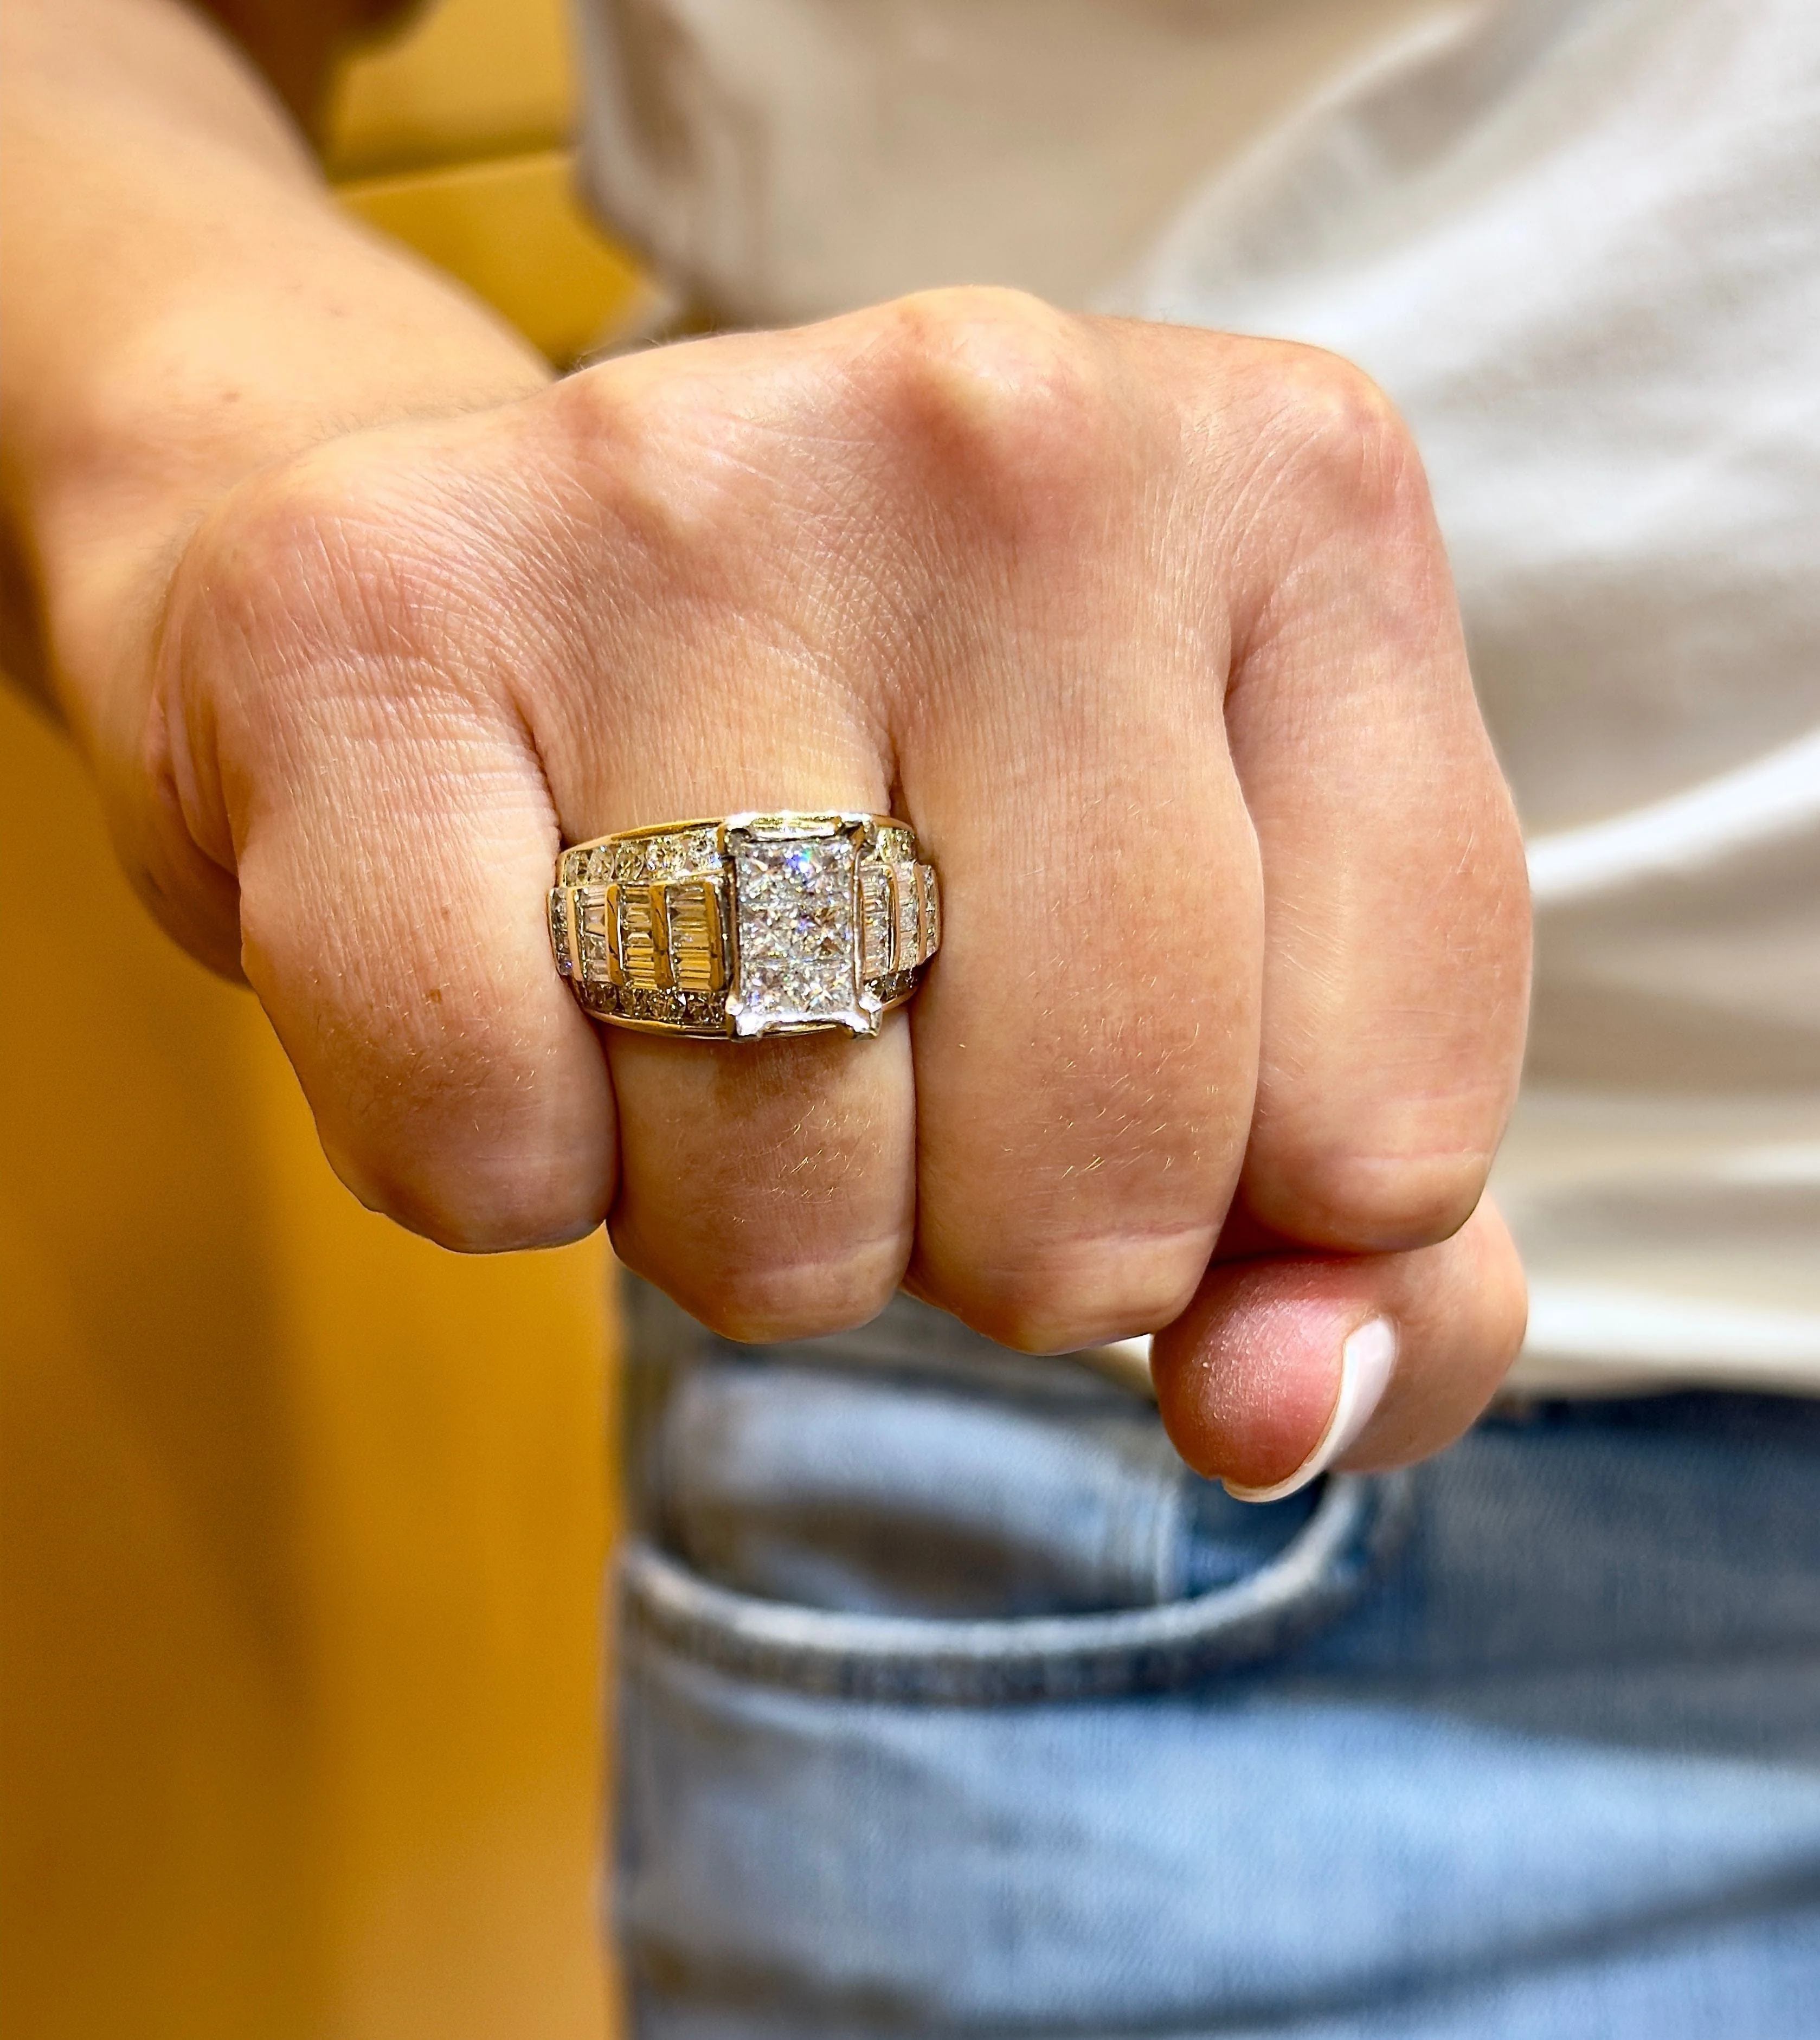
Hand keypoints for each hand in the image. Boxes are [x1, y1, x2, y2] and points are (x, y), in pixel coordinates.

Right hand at [128, 289, 1528, 1488]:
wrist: (485, 599)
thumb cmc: (891, 802)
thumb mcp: (1223, 977)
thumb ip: (1346, 1246)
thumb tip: (1278, 1417)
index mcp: (1300, 501)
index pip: (1382, 1122)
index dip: (1236, 1214)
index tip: (1115, 1078)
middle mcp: (1017, 438)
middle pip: (1099, 1170)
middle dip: (985, 1242)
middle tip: (887, 1052)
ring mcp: (679, 488)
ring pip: (786, 1189)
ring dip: (743, 1215)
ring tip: (694, 1001)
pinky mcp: (368, 603)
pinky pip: (486, 1140)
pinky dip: (503, 1167)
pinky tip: (512, 975)